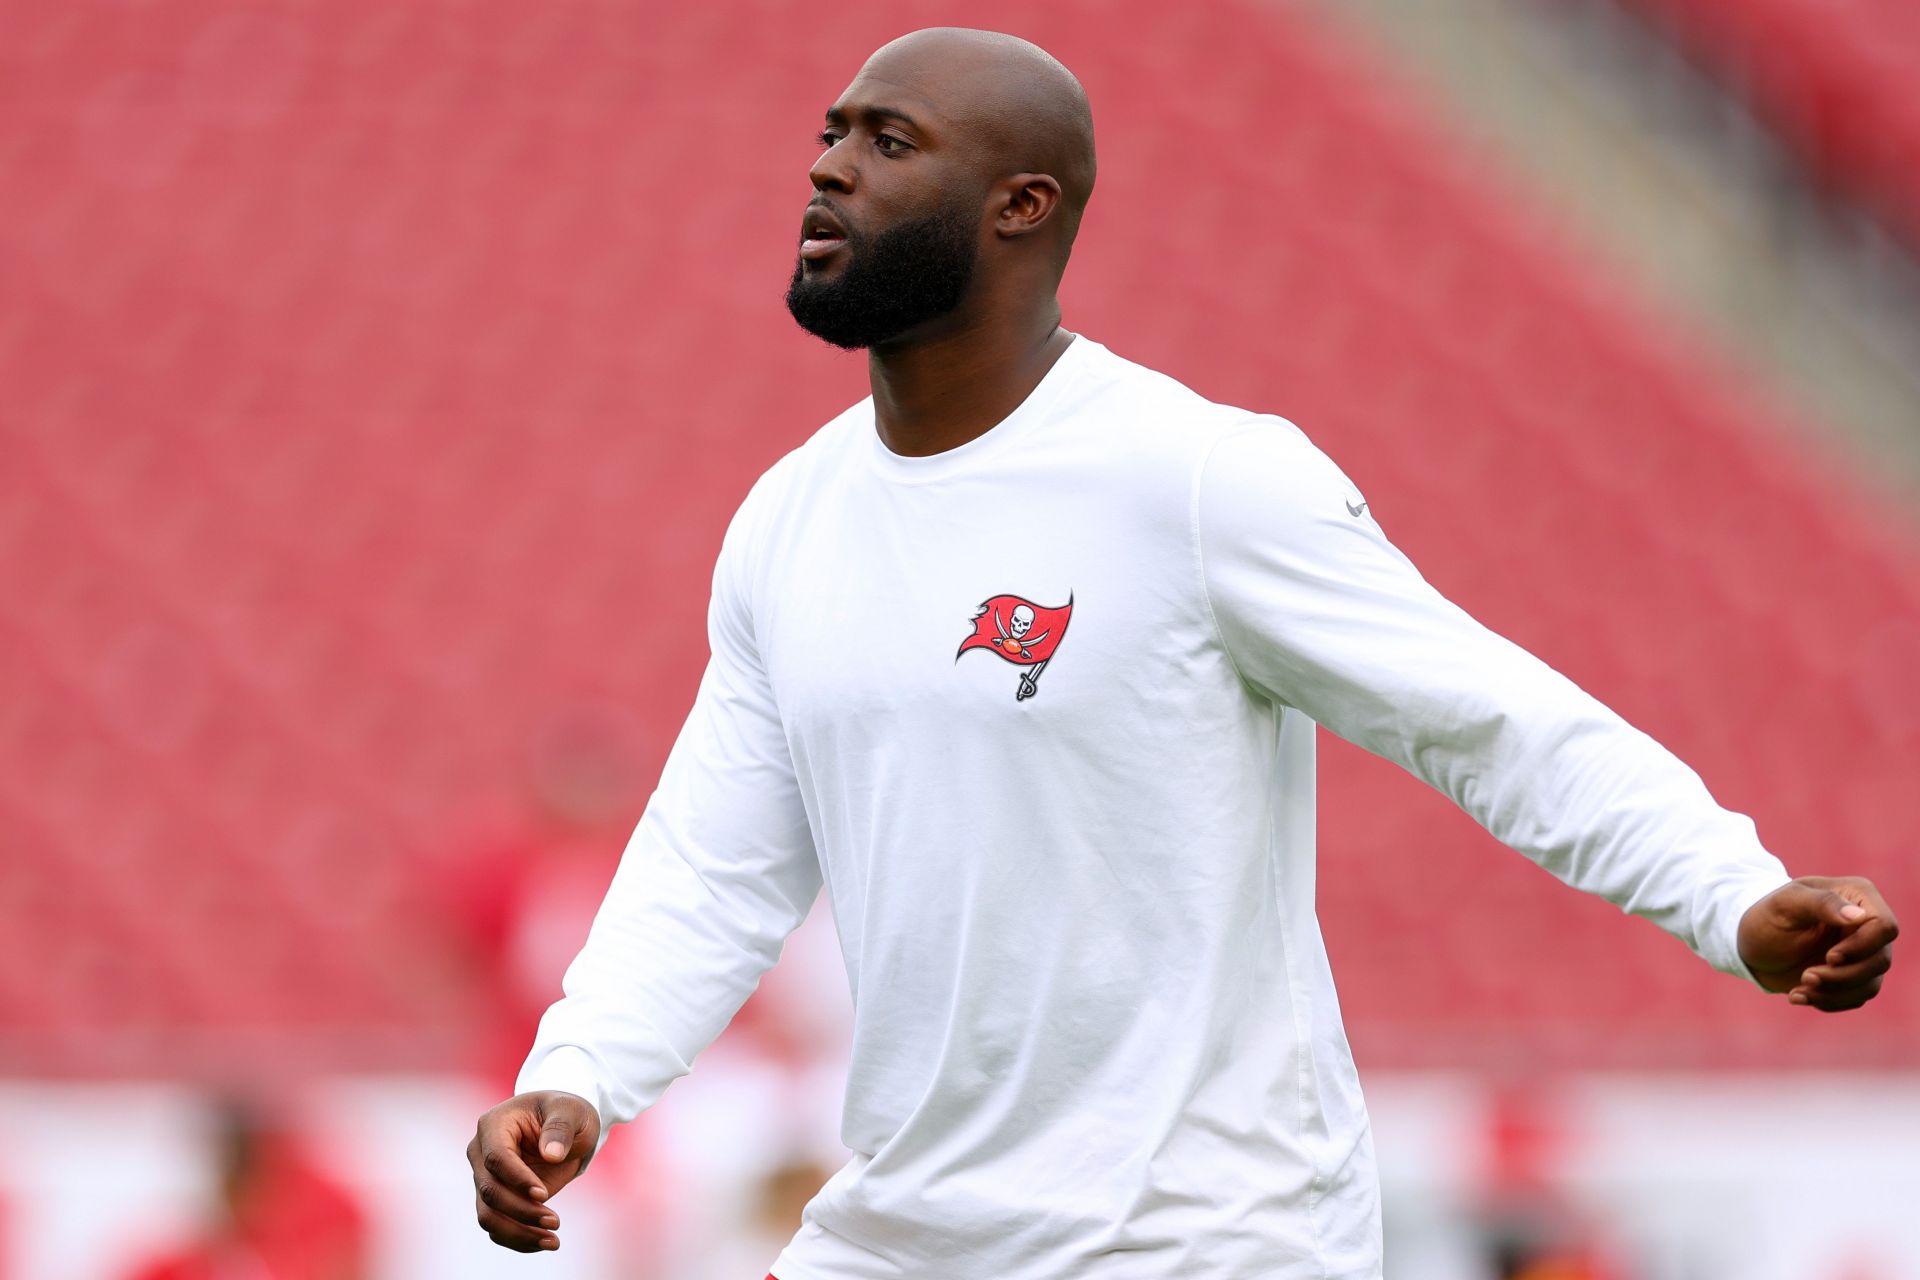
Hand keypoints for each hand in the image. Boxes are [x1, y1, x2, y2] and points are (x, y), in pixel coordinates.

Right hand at [467, 1090, 600, 1251]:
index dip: (517, 1179)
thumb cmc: (566, 1112)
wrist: (566, 1126)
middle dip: (521, 1211)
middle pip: (490, 1190)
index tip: (543, 1194)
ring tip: (551, 1240)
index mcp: (494, 1125)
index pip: (496, 1157)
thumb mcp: (571, 1111)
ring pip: (488, 1215)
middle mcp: (482, 1153)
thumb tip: (551, 1155)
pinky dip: (518, 1238)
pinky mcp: (497, 1199)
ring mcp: (486, 1177)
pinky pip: (498, 1226)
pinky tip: (544, 1242)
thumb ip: (561, 1128)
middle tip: (555, 1222)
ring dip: (517, 1232)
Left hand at [1738, 876, 1897, 1011]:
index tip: (1830, 957)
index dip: (1862, 947)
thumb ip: (1822, 903)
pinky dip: (1828, 1001)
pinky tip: (1797, 995)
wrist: (1749, 942)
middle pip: (1880, 961)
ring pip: (1870, 984)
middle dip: (1843, 976)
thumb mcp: (1785, 903)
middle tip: (1806, 976)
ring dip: (1834, 992)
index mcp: (1858, 897)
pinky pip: (1855, 998)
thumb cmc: (1767, 915)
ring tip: (1798, 989)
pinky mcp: (1852, 976)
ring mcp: (1863, 953)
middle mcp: (1867, 925)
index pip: (1884, 927)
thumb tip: (1858, 916)